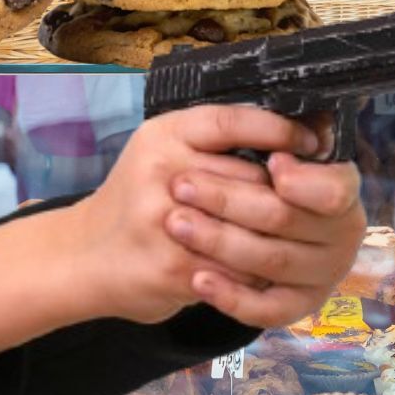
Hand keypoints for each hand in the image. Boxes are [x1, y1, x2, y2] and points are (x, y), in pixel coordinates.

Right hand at [67, 105, 346, 325]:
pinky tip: (263, 270)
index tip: (310, 142)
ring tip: (291, 238)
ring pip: (251, 226)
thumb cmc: (137, 200)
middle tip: (307, 203)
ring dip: (275, 237)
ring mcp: (167, 221)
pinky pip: (238, 269)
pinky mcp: (175, 266)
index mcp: (163, 135)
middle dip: (283, 195)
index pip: (231, 122)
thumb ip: (212, 145)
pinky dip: (256, 272)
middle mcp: (162, 171)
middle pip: (251, 179)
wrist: (84, 257)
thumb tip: (291, 141)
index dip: (278, 130)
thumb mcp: (162, 153)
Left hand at [165, 149, 364, 327]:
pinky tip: (199, 280)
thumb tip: (276, 151)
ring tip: (176, 222)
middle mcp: (342, 235)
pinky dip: (232, 296)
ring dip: (219, 241)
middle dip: (229, 199)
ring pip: (271, 261)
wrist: (251, 232)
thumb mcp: (268, 150)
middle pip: (284, 218)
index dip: (304, 181)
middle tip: (180, 183)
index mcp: (342, 189)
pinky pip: (268, 308)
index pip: (335, 189)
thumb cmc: (260, 181)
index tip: (271, 164)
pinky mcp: (300, 306)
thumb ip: (272, 139)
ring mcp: (323, 274)